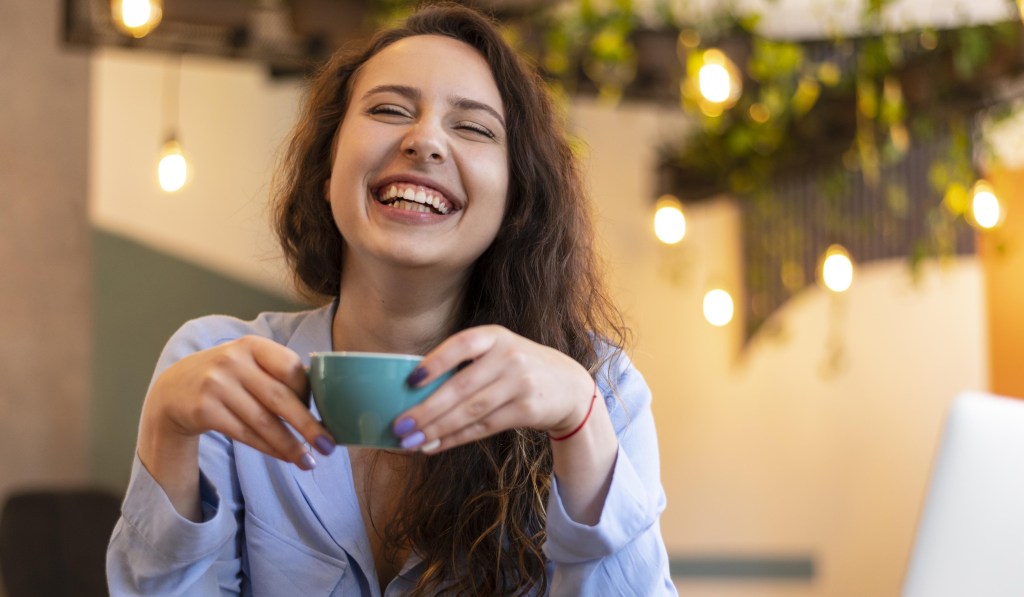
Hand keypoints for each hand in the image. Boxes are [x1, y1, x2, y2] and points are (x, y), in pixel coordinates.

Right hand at [141, 335, 333, 468]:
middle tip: (328, 446)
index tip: (323, 412)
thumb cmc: (227, 378)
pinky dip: (269, 448)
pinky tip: (285, 457)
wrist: (173, 391)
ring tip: (308, 461)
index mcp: (253, 345)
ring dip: (289, 445)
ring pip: (263, 422)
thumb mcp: (249, 363)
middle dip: (308, 425)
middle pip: (280, 398)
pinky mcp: (204, 409)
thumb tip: (324, 405)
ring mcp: (216, 385)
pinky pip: (245, 434)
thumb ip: (278, 375)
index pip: (291, 368)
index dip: (309, 393)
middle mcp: (233, 361)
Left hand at [392, 325, 593, 452]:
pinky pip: (484, 427)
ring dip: (437, 429)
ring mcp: (521, 383)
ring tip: (411, 441)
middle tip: (400, 426)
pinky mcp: (528, 410)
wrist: (569, 386)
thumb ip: (466, 363)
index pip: (461, 344)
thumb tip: (414, 391)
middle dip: (427, 409)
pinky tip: (435, 444)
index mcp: (495, 336)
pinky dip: (456, 438)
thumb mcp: (499, 352)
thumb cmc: (520, 368)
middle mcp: (509, 356)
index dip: (435, 362)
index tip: (410, 381)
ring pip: (471, 411)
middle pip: (461, 386)